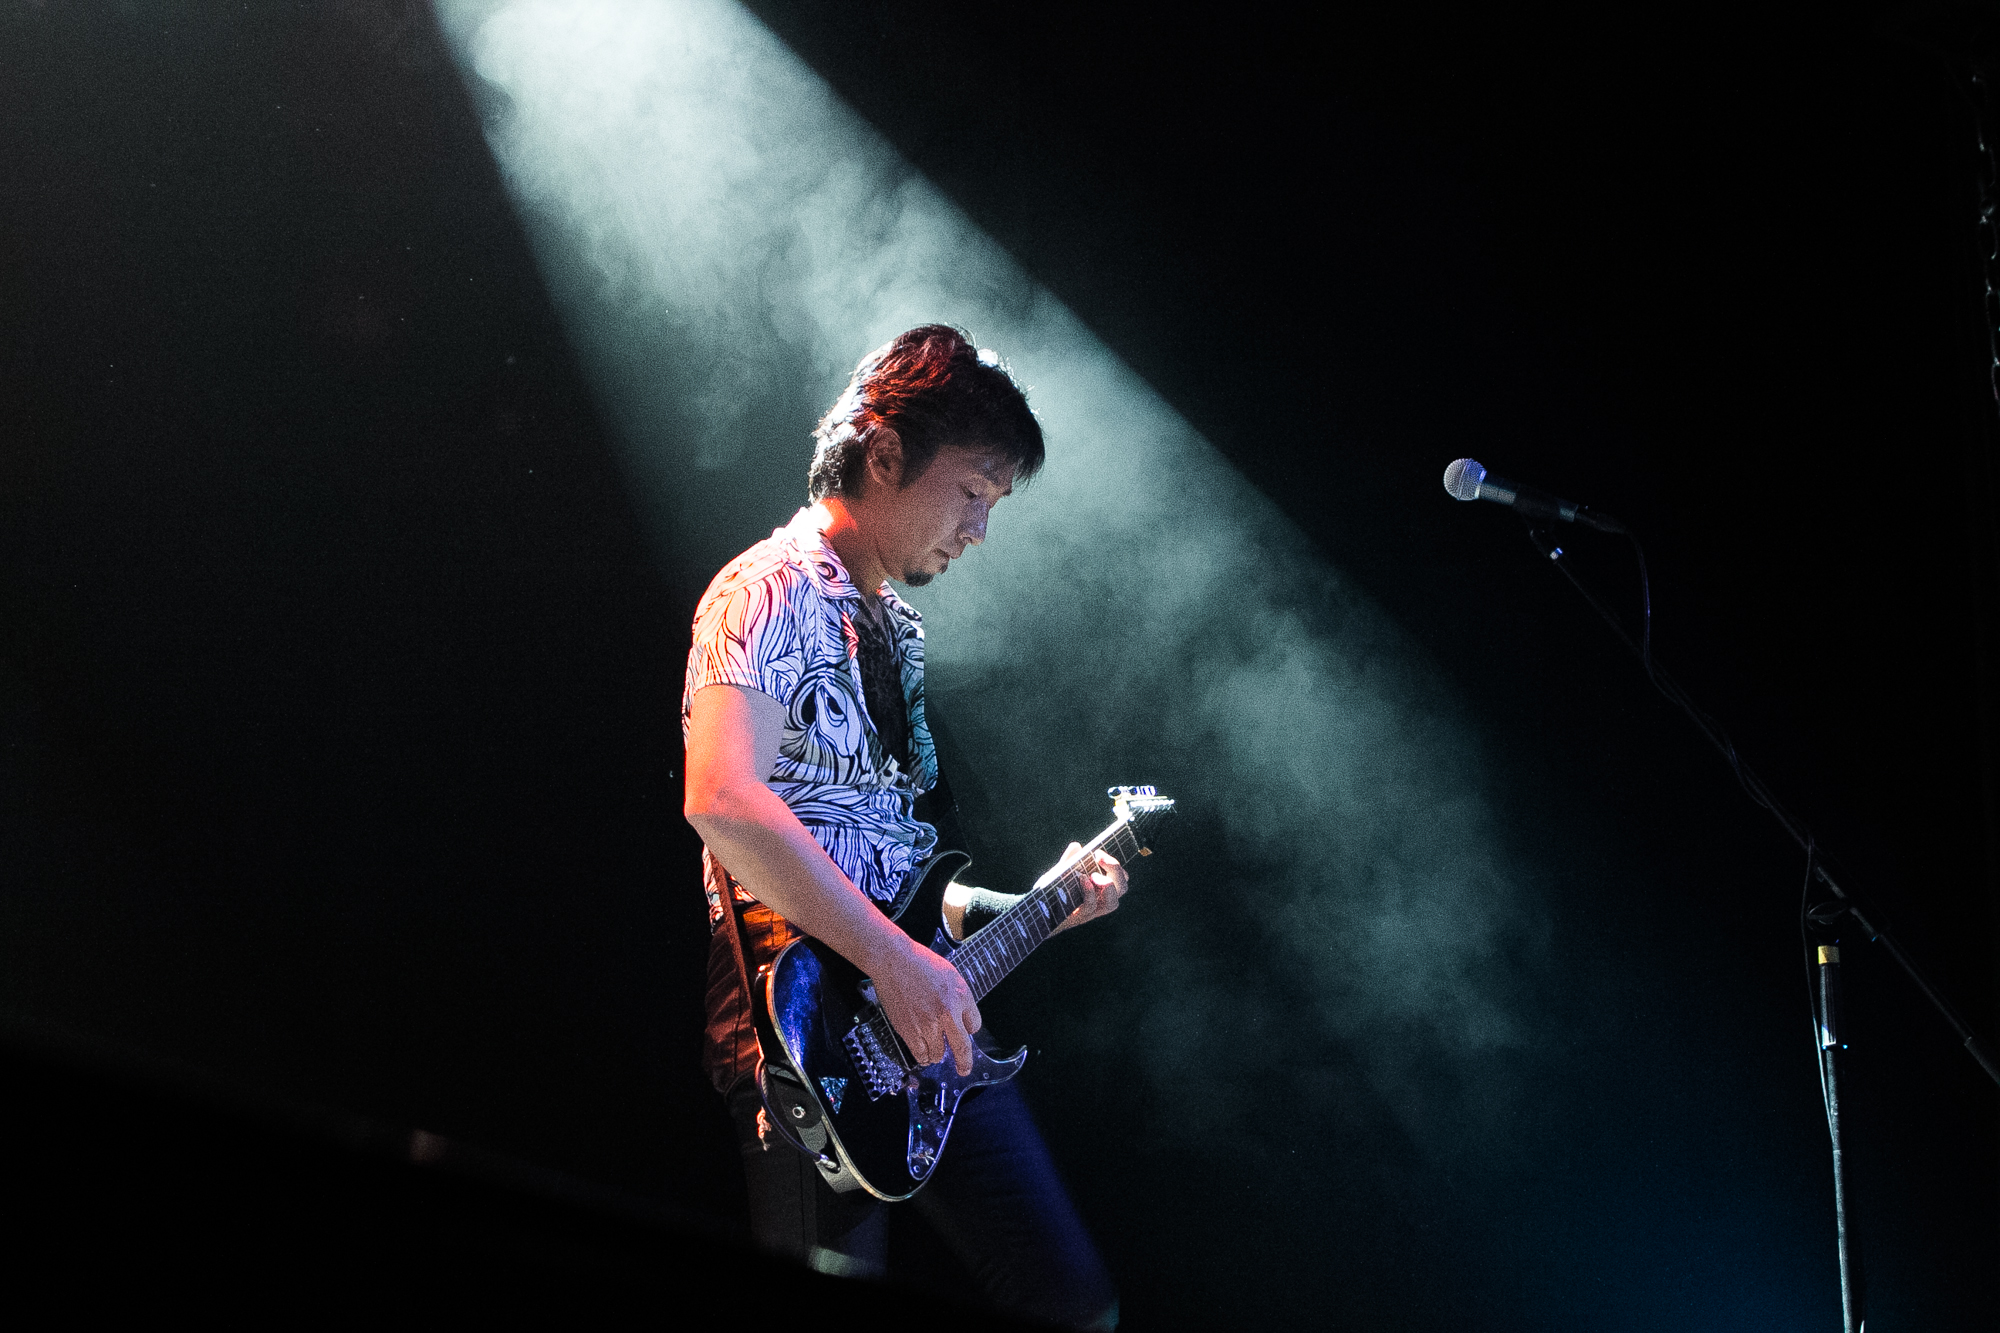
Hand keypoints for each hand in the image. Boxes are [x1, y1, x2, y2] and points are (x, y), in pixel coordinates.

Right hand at [868, 936, 981, 1075]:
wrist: (893, 961)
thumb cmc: (920, 964)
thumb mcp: (952, 975)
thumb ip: (962, 999)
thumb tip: (967, 1022)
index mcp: (960, 996)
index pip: (974, 1025)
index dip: (971, 1031)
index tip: (968, 1035)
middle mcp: (946, 1012)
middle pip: (961, 1048)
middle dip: (964, 1063)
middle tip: (964, 1069)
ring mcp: (927, 1024)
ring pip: (939, 1053)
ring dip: (939, 1056)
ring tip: (937, 1054)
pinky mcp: (909, 1030)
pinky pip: (920, 1053)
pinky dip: (924, 1057)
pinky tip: (925, 1056)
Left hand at [1054, 841, 1127, 931]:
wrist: (1034, 913)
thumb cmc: (1050, 893)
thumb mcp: (1059, 874)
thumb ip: (1068, 861)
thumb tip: (1076, 846)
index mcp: (1100, 889)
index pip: (1121, 879)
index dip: (1116, 865)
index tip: (1098, 852)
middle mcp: (1100, 902)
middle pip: (1122, 888)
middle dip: (1116, 870)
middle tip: (1099, 857)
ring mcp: (1090, 912)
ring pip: (1112, 903)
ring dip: (1107, 885)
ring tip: (1093, 874)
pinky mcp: (1078, 918)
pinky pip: (1090, 906)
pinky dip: (1089, 891)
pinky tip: (1081, 879)